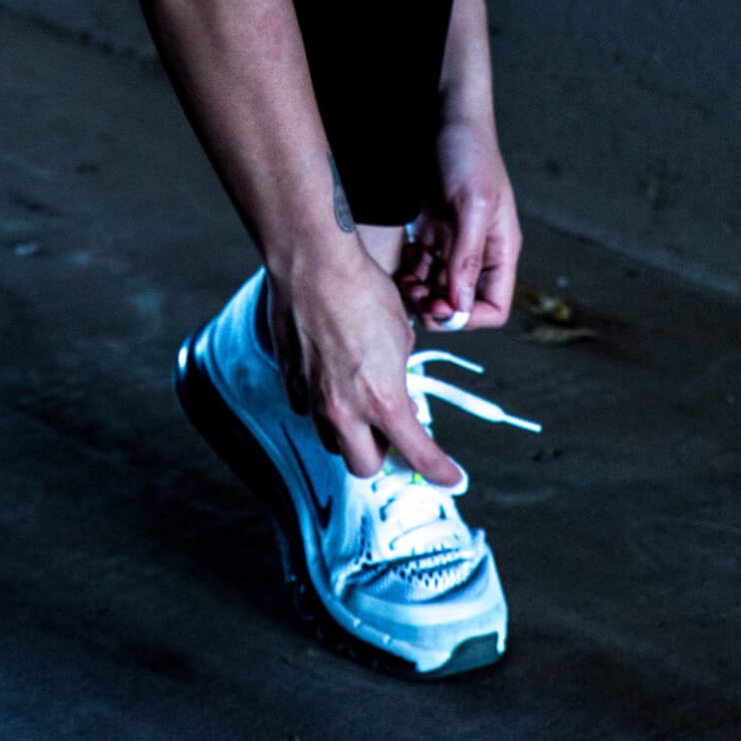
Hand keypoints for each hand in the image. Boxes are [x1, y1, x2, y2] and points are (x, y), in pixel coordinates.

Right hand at [263, 245, 464, 487]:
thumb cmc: (364, 290)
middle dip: (382, 454)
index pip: (418, 454)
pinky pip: (306, 411)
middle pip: (364, 466)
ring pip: (332, 441)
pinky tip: (330, 379)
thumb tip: (396, 391)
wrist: (314, 263)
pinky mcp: (289, 381)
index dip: (440, 471)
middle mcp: (345, 409)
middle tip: (392, 429)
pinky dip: (321, 405)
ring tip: (360, 400)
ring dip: (350, 432)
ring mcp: (312, 398)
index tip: (451, 478)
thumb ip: (399, 376)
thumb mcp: (401, 336)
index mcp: (383, 399)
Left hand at [397, 110, 521, 332]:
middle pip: (461, 302)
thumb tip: (460, 305)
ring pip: (437, 288)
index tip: (440, 309)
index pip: (493, 306)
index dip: (468, 317)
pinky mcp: (430, 230)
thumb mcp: (472, 205)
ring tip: (404, 282)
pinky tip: (400, 263)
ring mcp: (452, 242)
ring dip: (419, 294)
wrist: (445, 114)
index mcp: (499, 249)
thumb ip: (467, 256)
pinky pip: (420, 267)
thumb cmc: (468, 152)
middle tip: (414, 297)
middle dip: (438, 308)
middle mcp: (478, 251)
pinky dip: (409, 273)